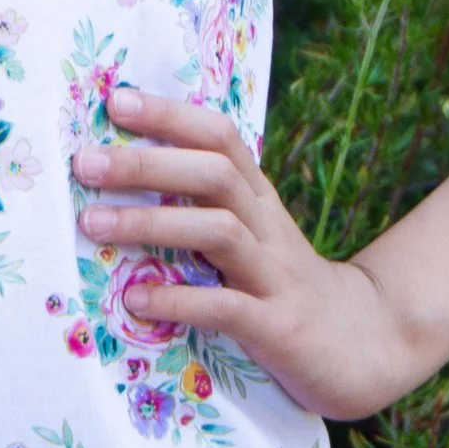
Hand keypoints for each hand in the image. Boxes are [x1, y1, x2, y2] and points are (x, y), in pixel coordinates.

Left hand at [71, 85, 437, 421]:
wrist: (363, 346)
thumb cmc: (282, 287)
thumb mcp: (250, 237)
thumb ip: (201, 207)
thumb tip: (120, 176)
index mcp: (258, 199)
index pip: (220, 138)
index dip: (171, 116)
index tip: (116, 102)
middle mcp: (267, 227)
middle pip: (213, 174)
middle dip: (146, 164)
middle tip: (85, 164)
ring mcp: (275, 275)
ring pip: (218, 230)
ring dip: (151, 223)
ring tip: (94, 225)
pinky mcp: (278, 327)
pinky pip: (227, 307)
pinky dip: (179, 300)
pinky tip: (136, 300)